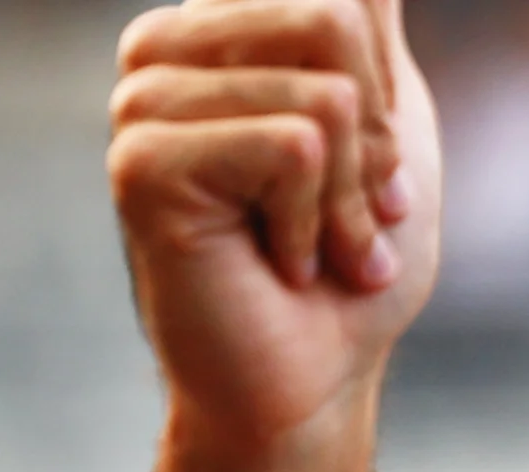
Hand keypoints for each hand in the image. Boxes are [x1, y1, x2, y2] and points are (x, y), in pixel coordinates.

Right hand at [108, 1, 442, 471]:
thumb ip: (365, 23)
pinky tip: (281, 264)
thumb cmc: (354, 258)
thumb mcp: (387, 119)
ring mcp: (142, 99)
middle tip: (347, 214)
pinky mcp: (141, 160)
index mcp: (221, 25)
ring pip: (324, 97)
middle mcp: (166, 45)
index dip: (386, 90)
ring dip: (348, 198)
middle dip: (373, 141)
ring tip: (315, 248)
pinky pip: (292, 148)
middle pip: (334, 19)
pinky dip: (315, 222)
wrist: (318, 378)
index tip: (364, 164)